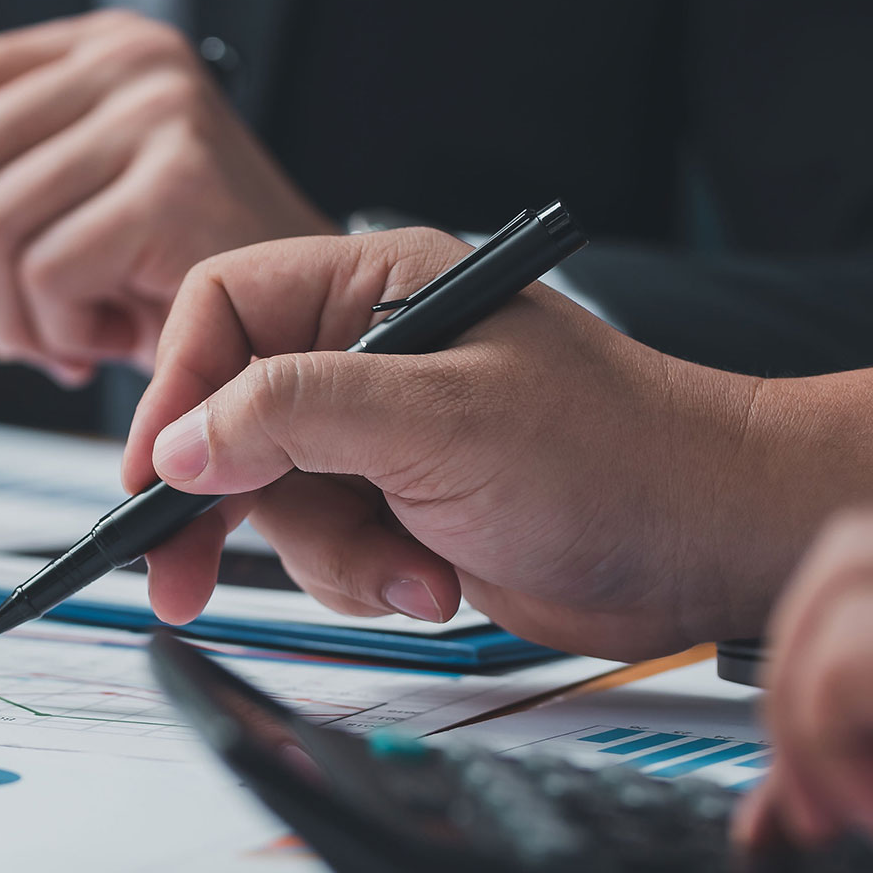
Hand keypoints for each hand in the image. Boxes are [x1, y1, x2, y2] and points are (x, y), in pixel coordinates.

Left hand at [0, 10, 336, 385]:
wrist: (313, 324)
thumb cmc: (192, 272)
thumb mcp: (79, 204)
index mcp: (96, 50)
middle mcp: (125, 62)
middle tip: (18, 324)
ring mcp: (151, 113)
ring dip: (12, 314)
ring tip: (71, 336)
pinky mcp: (171, 180)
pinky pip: (45, 272)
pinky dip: (62, 328)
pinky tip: (111, 337)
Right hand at [120, 232, 872, 659]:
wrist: (715, 543)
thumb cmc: (613, 456)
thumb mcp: (437, 421)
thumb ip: (295, 416)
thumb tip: (181, 442)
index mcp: (373, 288)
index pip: (221, 310)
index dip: (175, 389)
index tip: (157, 474)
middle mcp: (368, 354)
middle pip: (228, 417)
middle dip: (227, 503)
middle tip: (175, 575)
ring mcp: (383, 436)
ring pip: (273, 500)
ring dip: (330, 557)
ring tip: (415, 573)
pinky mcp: (401, 508)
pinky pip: (325, 551)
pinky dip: (366, 580)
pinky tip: (436, 584)